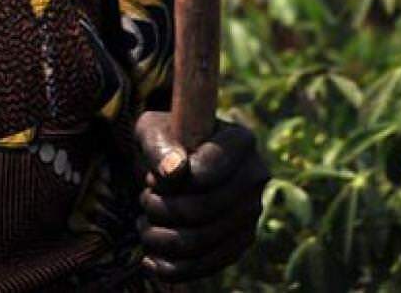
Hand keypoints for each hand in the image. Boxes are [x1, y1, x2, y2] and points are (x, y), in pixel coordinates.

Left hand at [134, 112, 270, 284]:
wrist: (178, 164)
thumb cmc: (166, 142)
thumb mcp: (154, 132)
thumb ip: (160, 146)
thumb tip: (174, 172)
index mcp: (241, 141)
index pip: (203, 173)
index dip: (168, 182)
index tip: (153, 178)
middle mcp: (256, 176)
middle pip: (201, 210)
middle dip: (160, 210)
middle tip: (144, 200)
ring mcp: (252, 212)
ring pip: (200, 241)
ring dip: (159, 238)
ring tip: (144, 224)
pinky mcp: (242, 241)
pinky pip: (207, 265)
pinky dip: (172, 268)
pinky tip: (150, 260)